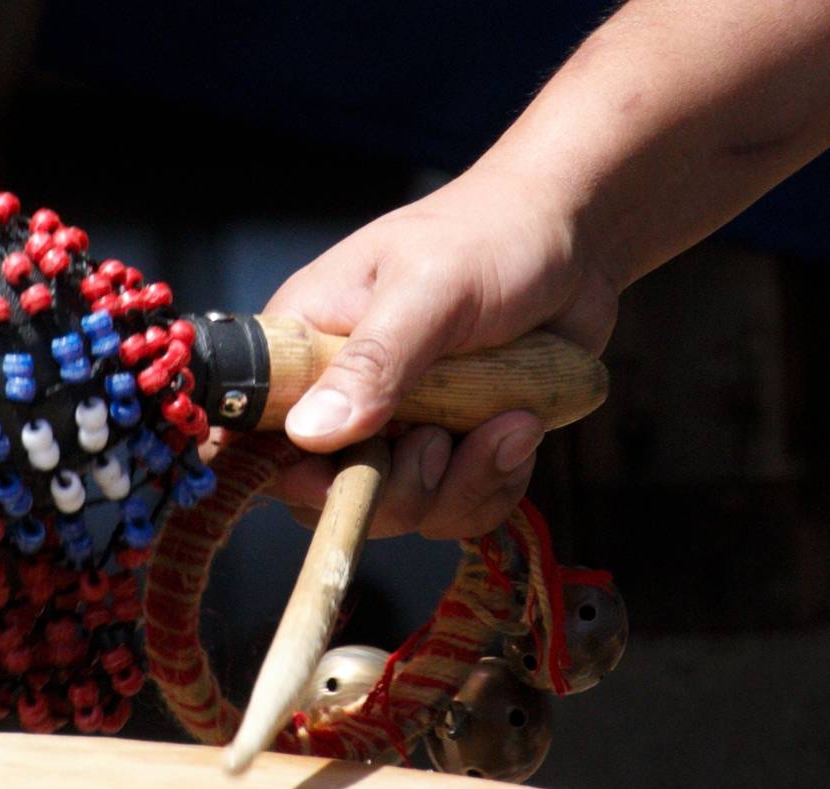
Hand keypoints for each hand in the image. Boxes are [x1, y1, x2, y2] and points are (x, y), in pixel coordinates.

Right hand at [264, 168, 618, 538]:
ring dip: (463, 483)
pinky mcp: (452, 449)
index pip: (254, 436)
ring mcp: (397, 429)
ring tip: (507, 419)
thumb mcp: (430, 290)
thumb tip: (310, 432)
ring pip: (404, 511)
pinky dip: (495, 483)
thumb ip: (374, 362)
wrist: (574, 237)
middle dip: (397, 490)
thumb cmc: (489, 235)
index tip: (340, 477)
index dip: (288, 474)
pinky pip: (457, 507)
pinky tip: (520, 428)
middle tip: (440, 440)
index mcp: (305, 349)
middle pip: (330, 496)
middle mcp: (340, 396)